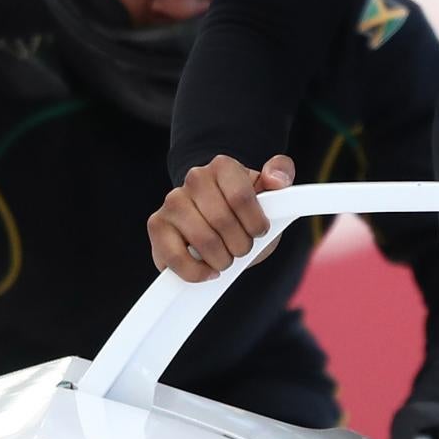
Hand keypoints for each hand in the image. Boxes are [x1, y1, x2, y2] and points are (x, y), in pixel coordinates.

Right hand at [149, 154, 295, 282]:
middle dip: (240, 245)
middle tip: (242, 248)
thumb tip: (277, 179)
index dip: (255, 224)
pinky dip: (197, 273)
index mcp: (223, 166)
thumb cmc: (243, 212)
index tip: (259, 232)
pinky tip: (207, 271)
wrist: (215, 221)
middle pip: (223, 221)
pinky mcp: (157, 225)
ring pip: (204, 240)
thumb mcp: (269, 194)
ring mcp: (172, 201)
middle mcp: (195, 178)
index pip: (241, 198)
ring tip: (225, 257)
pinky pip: (177, 258)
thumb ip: (281, 176)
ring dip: (222, 259)